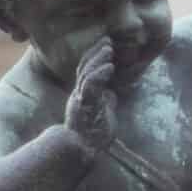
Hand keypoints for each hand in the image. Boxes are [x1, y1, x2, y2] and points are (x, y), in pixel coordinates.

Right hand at [62, 38, 118, 154]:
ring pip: (87, 74)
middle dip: (96, 52)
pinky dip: (100, 74)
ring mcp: (81, 99)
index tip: (105, 45)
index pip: (86, 71)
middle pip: (85, 67)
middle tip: (107, 40)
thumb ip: (105, 102)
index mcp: (83, 95)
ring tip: (109, 48)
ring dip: (98, 59)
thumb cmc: (92, 134)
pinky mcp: (85, 106)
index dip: (94, 57)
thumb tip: (111, 94)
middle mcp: (79, 94)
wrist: (81, 150)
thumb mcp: (102, 113)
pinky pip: (91, 87)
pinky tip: (110, 66)